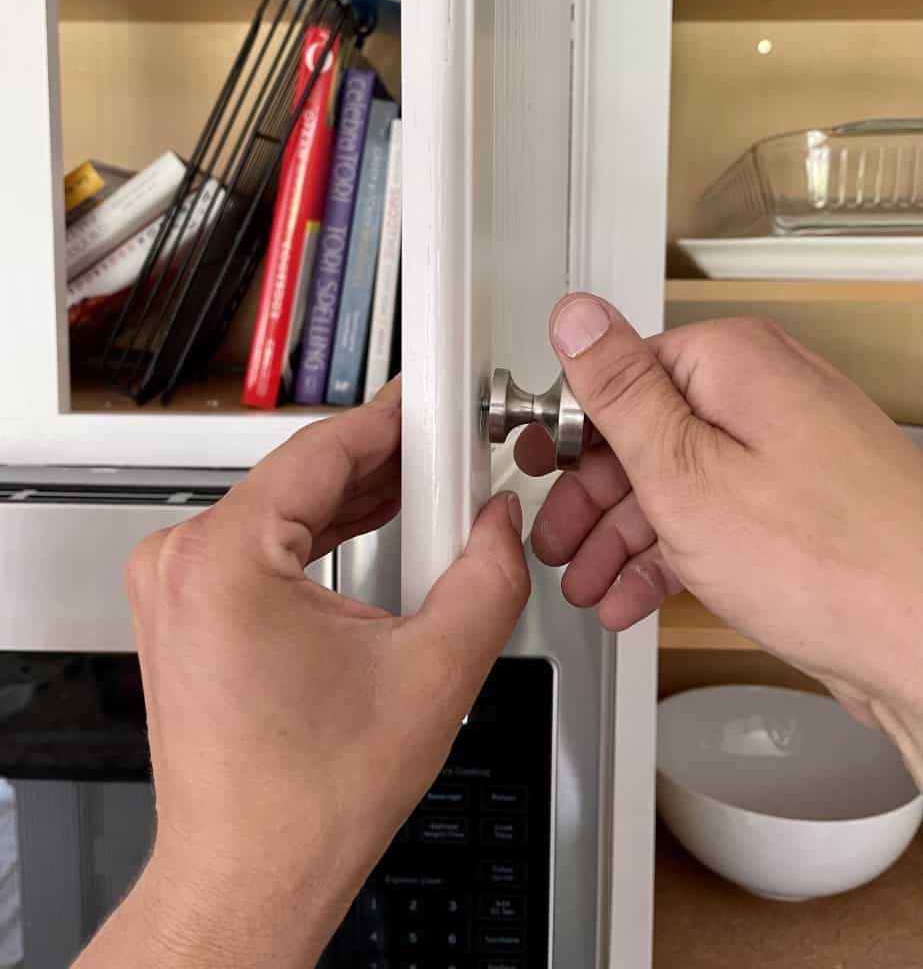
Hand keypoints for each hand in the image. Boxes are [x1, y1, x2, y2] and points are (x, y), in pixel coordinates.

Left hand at [75, 379, 529, 968]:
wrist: (251, 873)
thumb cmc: (307, 802)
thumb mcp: (436, 674)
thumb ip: (489, 576)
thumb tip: (500, 525)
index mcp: (224, 561)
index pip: (323, 447)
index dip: (396, 419)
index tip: (441, 402)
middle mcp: (182, 562)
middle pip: (305, 472)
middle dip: (389, 462)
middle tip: (455, 457)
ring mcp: (176, 584)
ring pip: (287, 504)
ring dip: (360, 497)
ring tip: (431, 499)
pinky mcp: (188, 606)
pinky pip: (265, 541)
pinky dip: (324, 533)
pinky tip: (379, 530)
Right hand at [517, 294, 922, 782]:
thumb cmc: (830, 560)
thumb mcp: (683, 470)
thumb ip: (619, 390)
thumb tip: (575, 315)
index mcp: (733, 366)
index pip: (621, 375)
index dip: (570, 431)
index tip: (536, 468)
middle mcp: (762, 401)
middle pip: (642, 436)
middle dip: (590, 499)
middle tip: (554, 542)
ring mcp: (780, 458)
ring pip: (673, 486)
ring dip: (619, 539)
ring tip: (586, 584)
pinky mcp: (790, 512)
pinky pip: (709, 522)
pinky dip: (665, 558)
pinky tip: (630, 597)